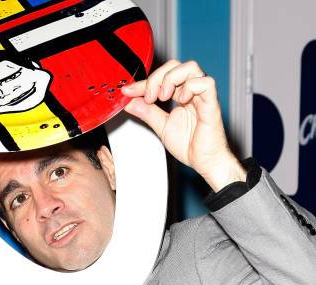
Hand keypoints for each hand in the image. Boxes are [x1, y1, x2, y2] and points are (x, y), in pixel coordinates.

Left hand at [121, 60, 245, 191]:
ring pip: (191, 67)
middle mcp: (192, 91)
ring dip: (171, 79)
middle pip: (175, 65)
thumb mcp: (161, 126)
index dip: (143, 82)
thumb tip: (130, 102)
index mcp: (180, 94)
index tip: (128, 91)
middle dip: (156, 77)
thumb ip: (147, 112)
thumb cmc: (189, 145)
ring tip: (163, 98)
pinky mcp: (212, 103)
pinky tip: (182, 101)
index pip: (161, 78)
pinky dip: (190, 87)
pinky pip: (206, 83)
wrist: (204, 162)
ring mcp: (203, 96)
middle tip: (149, 97)